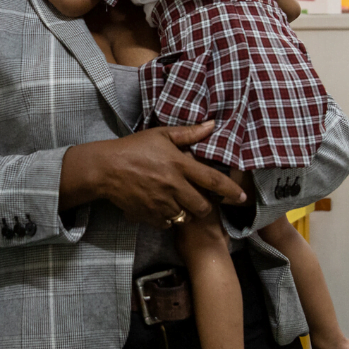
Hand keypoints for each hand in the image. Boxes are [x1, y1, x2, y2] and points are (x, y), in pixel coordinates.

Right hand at [62, 122, 246, 226]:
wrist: (106, 169)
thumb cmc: (134, 148)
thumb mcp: (161, 135)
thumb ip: (188, 133)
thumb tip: (212, 124)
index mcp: (180, 165)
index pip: (213, 181)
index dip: (231, 190)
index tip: (242, 196)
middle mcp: (174, 186)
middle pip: (202, 206)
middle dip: (206, 205)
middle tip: (200, 199)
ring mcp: (161, 203)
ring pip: (186, 217)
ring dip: (187, 212)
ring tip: (180, 202)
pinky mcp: (150, 215)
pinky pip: (168, 224)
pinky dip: (170, 218)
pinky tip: (164, 207)